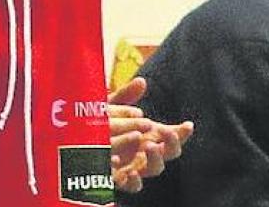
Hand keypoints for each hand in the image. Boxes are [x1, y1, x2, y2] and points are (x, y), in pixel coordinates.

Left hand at [106, 77, 191, 193]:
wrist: (80, 147)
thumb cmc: (99, 126)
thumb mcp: (110, 109)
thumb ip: (125, 97)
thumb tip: (141, 81)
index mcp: (148, 135)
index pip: (171, 135)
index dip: (182, 132)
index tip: (187, 124)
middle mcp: (145, 153)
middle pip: (169, 153)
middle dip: (172, 144)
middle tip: (165, 132)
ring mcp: (136, 168)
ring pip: (154, 170)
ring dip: (156, 159)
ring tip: (148, 146)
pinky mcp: (121, 181)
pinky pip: (132, 186)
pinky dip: (133, 180)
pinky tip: (125, 168)